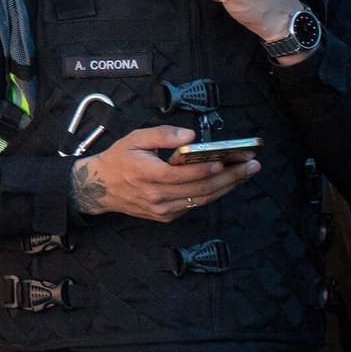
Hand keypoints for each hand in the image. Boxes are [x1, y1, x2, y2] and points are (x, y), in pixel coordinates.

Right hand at [70, 125, 258, 221]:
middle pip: (198, 189)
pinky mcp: (165, 216)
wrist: (98, 188)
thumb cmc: (119, 159)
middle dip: (229, 177)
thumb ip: (163, 134)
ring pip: (201, 199)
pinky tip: (226, 182)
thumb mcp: (135, 138)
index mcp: (145, 173)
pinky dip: (212, 193)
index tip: (224, 161)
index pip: (179, 175)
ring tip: (246, 173)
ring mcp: (161, 209)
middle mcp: (155, 195)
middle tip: (251, 166)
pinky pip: (193, 205)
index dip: (203, 169)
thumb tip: (191, 136)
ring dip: (227, 187)